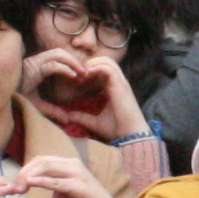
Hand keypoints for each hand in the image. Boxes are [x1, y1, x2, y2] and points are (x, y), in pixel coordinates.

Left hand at [6, 151, 124, 197]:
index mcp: (66, 165)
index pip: (40, 160)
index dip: (25, 170)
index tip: (14, 186)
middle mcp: (72, 165)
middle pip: (41, 161)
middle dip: (24, 172)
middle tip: (14, 188)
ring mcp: (77, 174)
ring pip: (48, 167)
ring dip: (31, 176)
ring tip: (19, 188)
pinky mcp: (81, 186)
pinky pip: (58, 182)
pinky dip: (43, 182)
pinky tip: (31, 184)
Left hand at [24, 44, 143, 140]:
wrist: (130, 136)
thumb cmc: (117, 129)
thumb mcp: (95, 122)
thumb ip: (82, 117)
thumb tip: (67, 116)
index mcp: (114, 89)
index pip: (104, 70)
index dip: (90, 70)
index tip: (78, 79)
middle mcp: (119, 83)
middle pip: (106, 61)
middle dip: (91, 63)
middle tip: (79, 73)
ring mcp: (121, 83)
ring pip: (108, 61)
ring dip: (93, 63)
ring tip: (82, 72)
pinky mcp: (120, 85)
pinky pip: (109, 68)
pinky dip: (97, 67)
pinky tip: (87, 75)